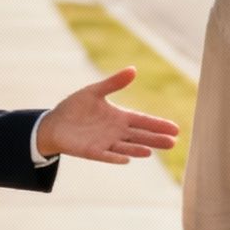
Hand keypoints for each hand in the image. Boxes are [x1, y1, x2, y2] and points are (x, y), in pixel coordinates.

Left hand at [35, 67, 179, 163]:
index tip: (176, 129)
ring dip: (138, 149)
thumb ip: (114, 83)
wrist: (54, 124)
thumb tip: (133, 69)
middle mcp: (116, 132)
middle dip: (156, 139)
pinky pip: (106, 155)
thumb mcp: (94, 91)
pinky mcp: (92, 151)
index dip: (158, 125)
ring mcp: (105, 143)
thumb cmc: (75, 107)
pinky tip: (126, 159)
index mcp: (119, 117)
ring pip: (126, 147)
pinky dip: (115, 157)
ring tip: (151, 151)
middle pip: (140, 136)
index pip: (143, 121)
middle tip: (173, 142)